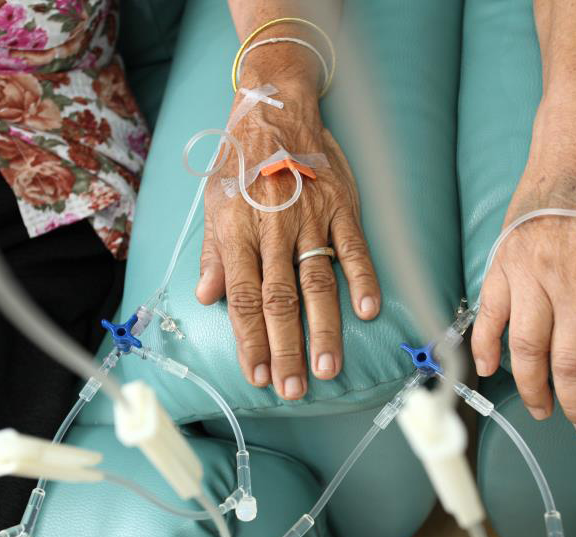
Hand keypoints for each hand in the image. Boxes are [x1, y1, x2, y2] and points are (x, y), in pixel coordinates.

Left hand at [196, 79, 380, 399]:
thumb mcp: (214, 203)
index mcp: (238, 231)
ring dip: (324, 329)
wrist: (276, 108)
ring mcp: (311, 217)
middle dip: (285, 349)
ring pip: (318, 282)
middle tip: (292, 389)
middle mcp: (273, 228)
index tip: (258, 376)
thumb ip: (213, 253)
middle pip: (280, 300)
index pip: (243, 299)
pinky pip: (354, 248)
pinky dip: (363, 279)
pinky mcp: (342, 206)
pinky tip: (368, 311)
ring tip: (327, 368)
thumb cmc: (241, 161)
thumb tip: (206, 298)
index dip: (249, 342)